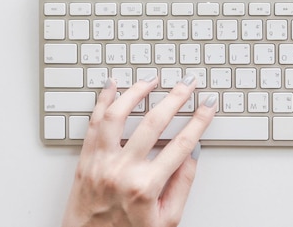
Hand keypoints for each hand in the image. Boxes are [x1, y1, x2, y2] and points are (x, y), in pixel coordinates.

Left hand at [62, 74, 216, 226]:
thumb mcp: (166, 220)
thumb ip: (182, 185)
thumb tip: (193, 153)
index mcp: (146, 186)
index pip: (181, 143)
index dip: (199, 121)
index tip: (208, 106)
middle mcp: (122, 170)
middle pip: (154, 122)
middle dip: (176, 97)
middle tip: (188, 83)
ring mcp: (100, 163)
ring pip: (118, 114)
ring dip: (137, 92)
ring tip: (152, 80)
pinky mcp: (85, 160)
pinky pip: (93, 123)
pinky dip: (102, 101)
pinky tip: (112, 86)